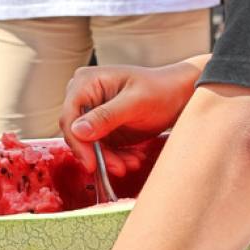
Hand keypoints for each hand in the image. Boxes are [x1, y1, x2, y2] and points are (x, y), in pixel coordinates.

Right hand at [60, 59, 204, 175]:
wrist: (179, 94)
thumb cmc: (160, 90)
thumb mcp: (135, 102)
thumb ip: (106, 116)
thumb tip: (78, 130)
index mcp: (86, 82)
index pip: (70, 115)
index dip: (77, 141)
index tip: (91, 163)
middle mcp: (84, 96)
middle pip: (77, 132)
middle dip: (97, 153)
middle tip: (120, 168)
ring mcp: (93, 113)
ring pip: (89, 145)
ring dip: (109, 158)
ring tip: (132, 163)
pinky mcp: (103, 127)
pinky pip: (102, 148)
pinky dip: (116, 157)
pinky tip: (133, 158)